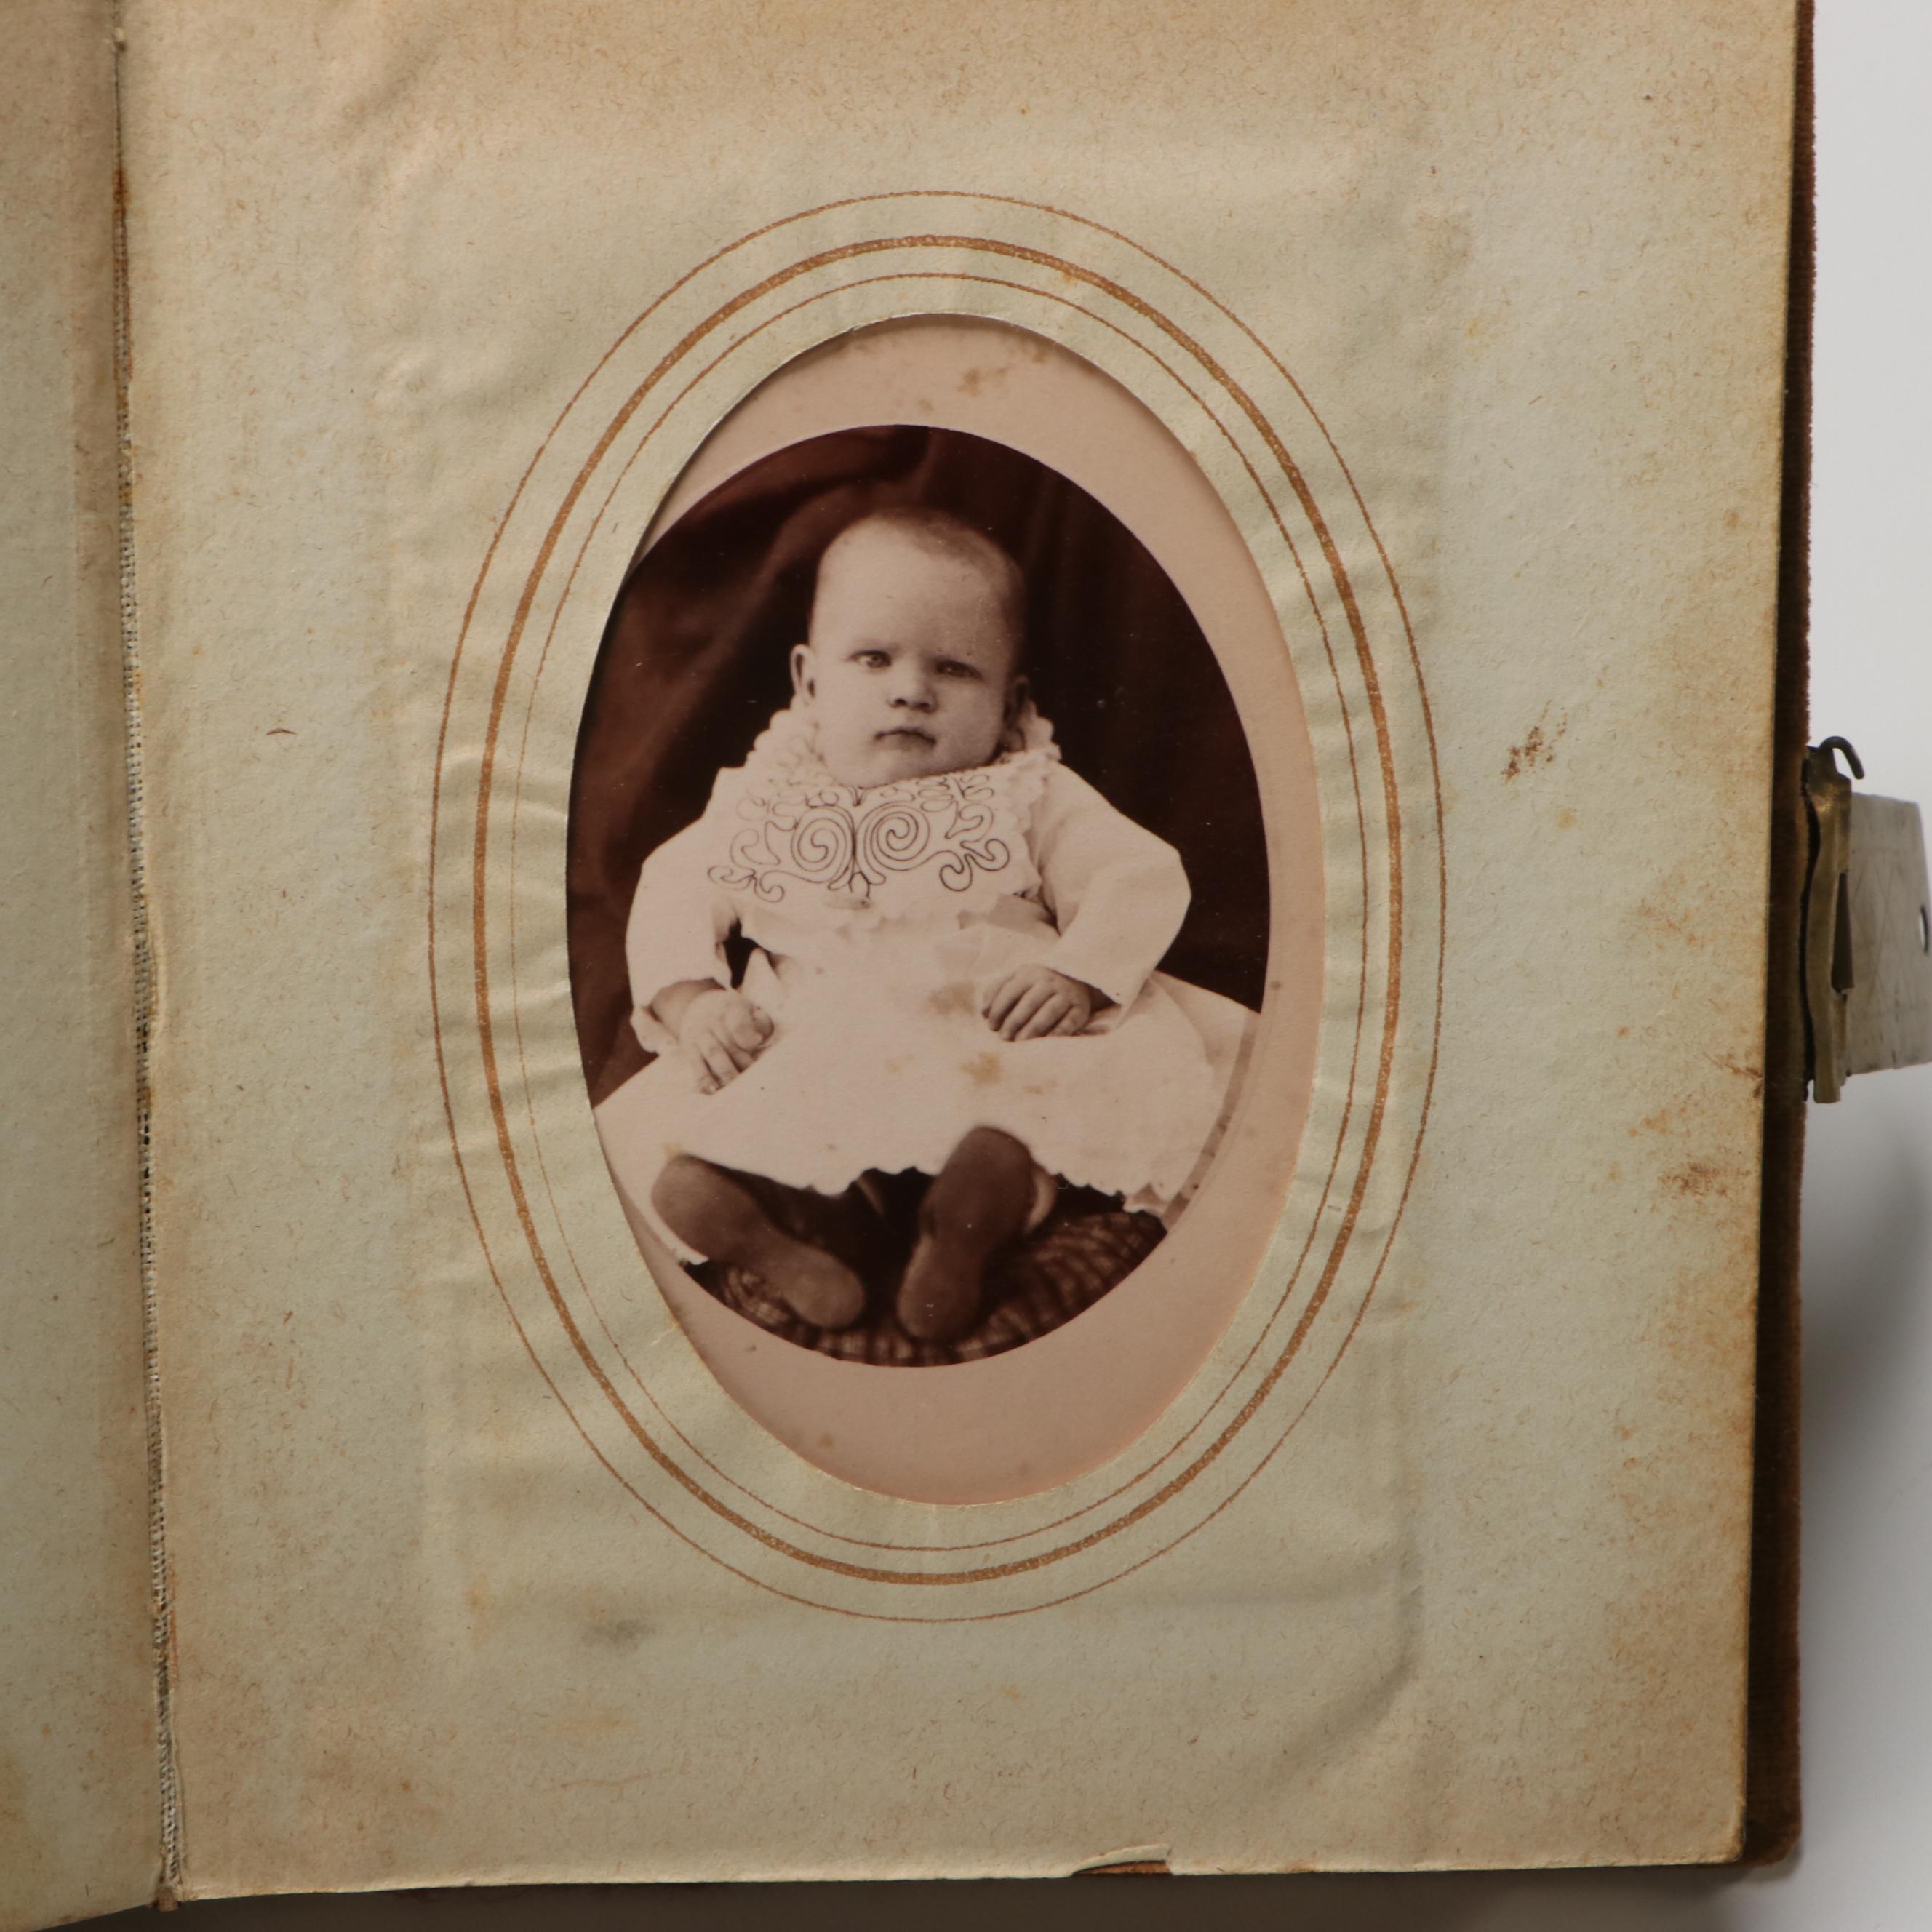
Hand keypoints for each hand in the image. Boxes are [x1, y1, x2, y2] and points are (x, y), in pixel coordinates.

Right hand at [674, 987, 773, 1092]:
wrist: (697, 1008)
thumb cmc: (733, 1014)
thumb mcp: (748, 1009)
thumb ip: (760, 1023)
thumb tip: (760, 1041)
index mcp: (730, 1008)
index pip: (738, 1024)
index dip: (748, 1037)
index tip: (758, 1043)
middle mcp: (712, 1021)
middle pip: (728, 1044)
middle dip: (743, 1061)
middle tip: (755, 1075)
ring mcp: (699, 1035)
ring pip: (713, 1054)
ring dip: (726, 1072)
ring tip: (737, 1085)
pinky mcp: (690, 1050)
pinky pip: (696, 1066)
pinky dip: (705, 1079)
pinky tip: (714, 1090)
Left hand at [980, 964, 1098, 1040]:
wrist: (1075, 978)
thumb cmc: (1036, 983)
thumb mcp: (1016, 979)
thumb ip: (996, 990)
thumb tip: (984, 1012)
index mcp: (1029, 974)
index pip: (1010, 991)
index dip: (999, 1009)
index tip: (991, 1026)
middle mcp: (1049, 982)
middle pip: (1029, 1003)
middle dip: (1014, 1022)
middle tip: (1004, 1038)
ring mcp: (1066, 995)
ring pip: (1048, 1013)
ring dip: (1033, 1029)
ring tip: (1021, 1043)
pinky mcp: (1080, 1009)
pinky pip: (1068, 1023)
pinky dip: (1056, 1034)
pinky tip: (1045, 1043)